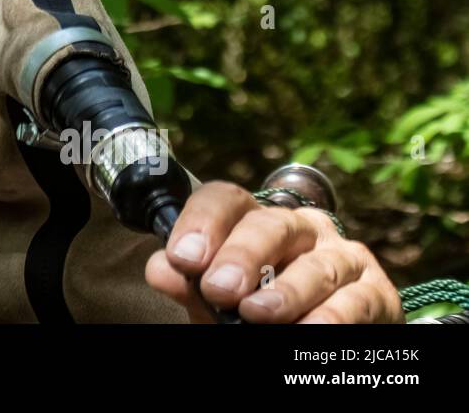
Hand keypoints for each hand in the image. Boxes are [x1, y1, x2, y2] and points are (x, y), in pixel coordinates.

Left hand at [144, 181, 404, 322]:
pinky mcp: (376, 292)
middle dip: (243, 256)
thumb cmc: (261, 314)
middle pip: (271, 224)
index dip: (203, 222)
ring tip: (257, 315)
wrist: (324, 339)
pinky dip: (332, 316)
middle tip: (219, 289)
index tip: (182, 258)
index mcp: (255, 221)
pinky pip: (356, 299)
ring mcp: (342, 256)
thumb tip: (161, 269)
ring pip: (317, 264)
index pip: (227, 199)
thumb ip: (192, 285)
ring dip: (286, 291)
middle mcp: (302, 229)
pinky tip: (308, 330)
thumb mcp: (219, 301)